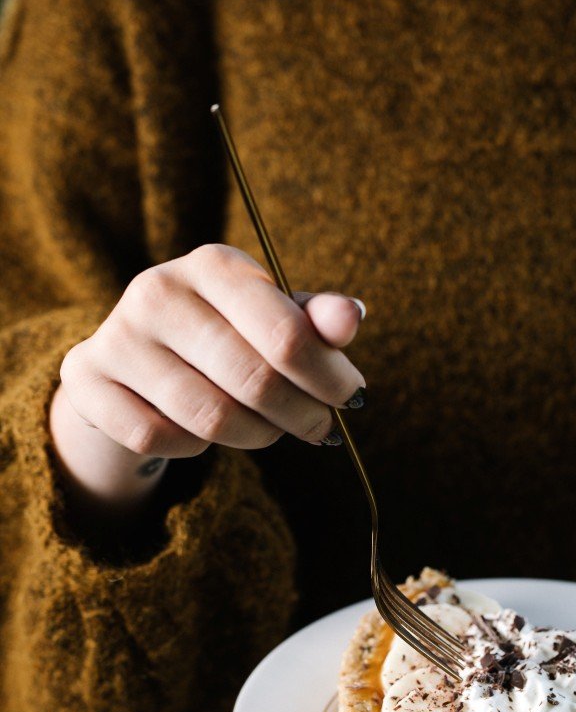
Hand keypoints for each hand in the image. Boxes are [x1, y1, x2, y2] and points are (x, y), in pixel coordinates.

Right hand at [51, 244, 364, 506]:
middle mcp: (158, 290)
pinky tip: (207, 433)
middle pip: (254, 381)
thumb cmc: (227, 336)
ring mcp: (117, 337)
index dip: (328, 377)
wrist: (137, 363)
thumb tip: (352, 319)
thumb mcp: (277, 319)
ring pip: (211, 418)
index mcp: (214, 264)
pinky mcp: (87, 383)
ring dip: (257, 435)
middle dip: (301, 414)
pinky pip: (163, 439)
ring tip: (270, 428)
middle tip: (320, 426)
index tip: (349, 398)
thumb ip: (319, 320)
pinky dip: (198, 447)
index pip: (287, 335)